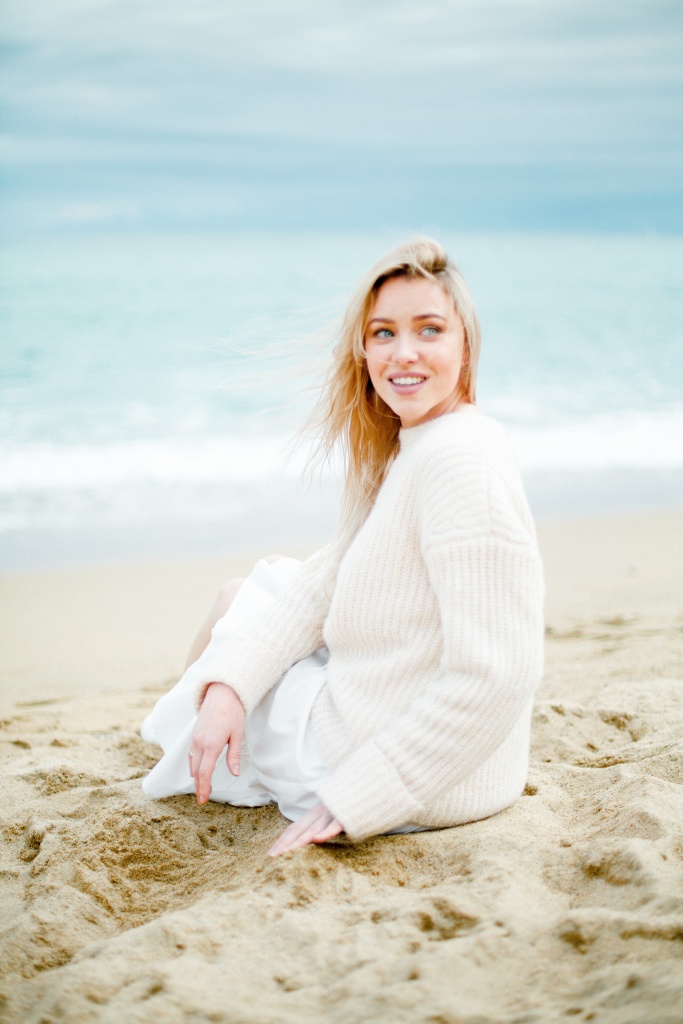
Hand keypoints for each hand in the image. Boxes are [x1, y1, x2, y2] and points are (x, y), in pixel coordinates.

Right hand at [189, 682, 244, 804]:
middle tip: (202, 800)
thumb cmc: (232, 712)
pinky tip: (196, 771)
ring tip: (200, 788)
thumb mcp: (237, 734)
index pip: (204, 772)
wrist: (222, 693)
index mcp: (211, 745)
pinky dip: (192, 766)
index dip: (204, 787)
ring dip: (195, 777)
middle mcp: (199, 743)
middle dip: (198, 786)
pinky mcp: (194, 735)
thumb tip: (235, 773)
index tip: (203, 799)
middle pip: (196, 771)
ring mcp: (195, 739)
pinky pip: (190, 754)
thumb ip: (234, 755)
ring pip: (191, 763)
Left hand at [268, 801, 342, 856]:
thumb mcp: (330, 813)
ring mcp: (331, 812)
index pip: (294, 827)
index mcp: (314, 813)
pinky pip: (335, 824)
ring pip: (313, 828)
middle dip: (284, 844)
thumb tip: (309, 839)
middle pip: (299, 829)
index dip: (281, 840)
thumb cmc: (348, 803)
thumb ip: (319, 823)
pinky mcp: (345, 815)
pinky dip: (326, 831)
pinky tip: (317, 839)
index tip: (270, 854)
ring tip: (287, 853)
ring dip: (299, 841)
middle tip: (272, 858)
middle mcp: (319, 812)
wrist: (364, 784)